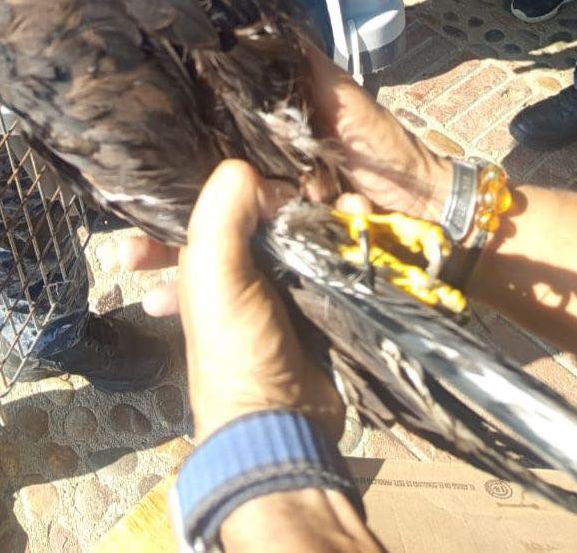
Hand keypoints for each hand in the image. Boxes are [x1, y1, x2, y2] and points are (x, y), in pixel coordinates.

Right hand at [124, 47, 453, 287]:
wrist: (436, 228)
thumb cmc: (390, 158)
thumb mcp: (348, 106)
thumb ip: (310, 74)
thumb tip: (263, 28)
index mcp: (268, 150)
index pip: (207, 152)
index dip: (170, 159)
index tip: (126, 164)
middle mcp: (259, 192)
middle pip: (197, 205)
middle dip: (155, 219)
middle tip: (116, 241)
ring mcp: (268, 234)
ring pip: (206, 246)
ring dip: (166, 259)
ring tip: (127, 268)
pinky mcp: (281, 269)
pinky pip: (233, 280)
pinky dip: (198, 296)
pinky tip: (161, 305)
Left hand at [126, 160, 344, 441]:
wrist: (284, 420)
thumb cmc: (236, 347)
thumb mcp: (214, 272)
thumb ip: (222, 212)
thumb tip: (251, 168)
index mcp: (210, 253)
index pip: (229, 195)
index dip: (254, 175)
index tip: (282, 155)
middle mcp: (247, 260)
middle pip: (278, 206)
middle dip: (304, 192)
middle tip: (327, 186)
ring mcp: (288, 279)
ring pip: (313, 224)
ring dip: (335, 211)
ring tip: (354, 206)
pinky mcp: (324, 296)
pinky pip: (340, 252)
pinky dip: (354, 236)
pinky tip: (365, 222)